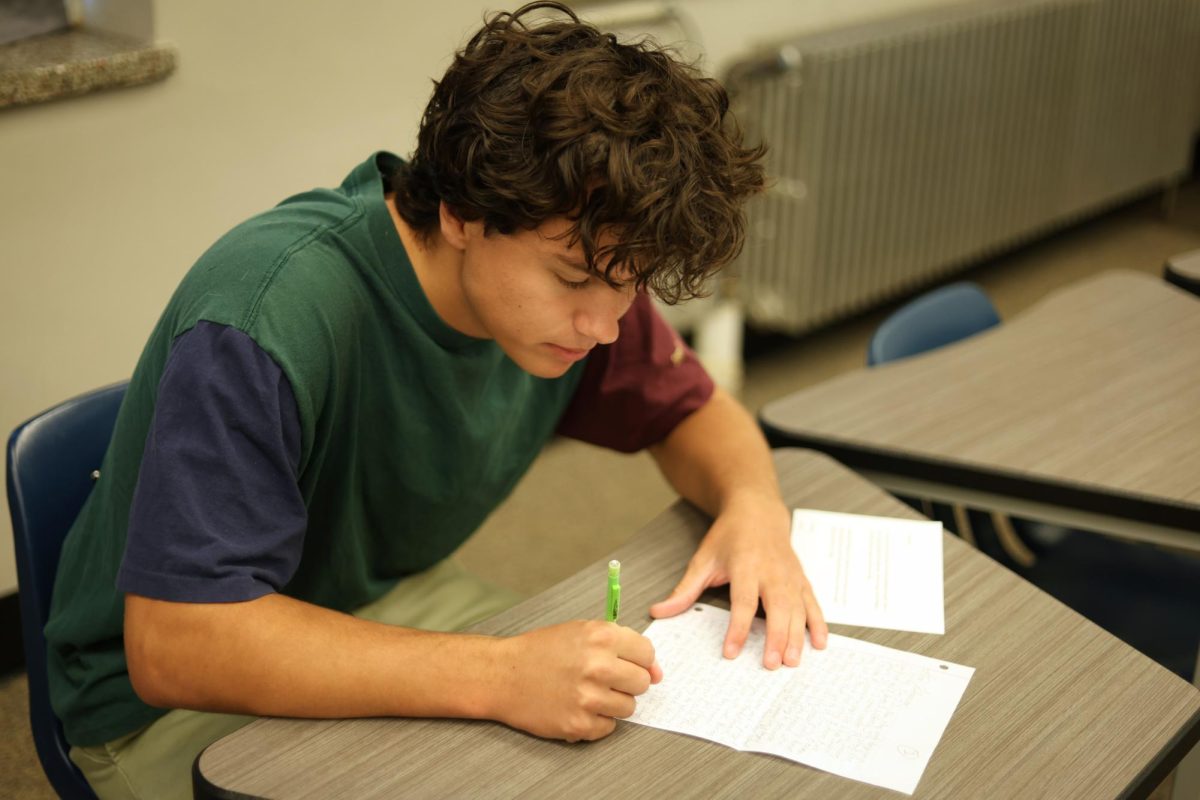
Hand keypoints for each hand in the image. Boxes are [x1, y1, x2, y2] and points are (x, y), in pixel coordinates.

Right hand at [491, 620, 662, 741]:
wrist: (503, 675)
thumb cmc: (540, 651)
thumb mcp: (580, 631)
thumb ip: (620, 645)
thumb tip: (657, 671)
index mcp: (601, 637)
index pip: (647, 654)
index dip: (638, 660)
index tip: (626, 664)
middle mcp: (598, 666)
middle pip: (642, 683)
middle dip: (628, 682)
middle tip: (605, 680)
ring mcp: (589, 698)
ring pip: (628, 707)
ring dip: (612, 703)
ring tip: (588, 693)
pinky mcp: (579, 724)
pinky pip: (608, 727)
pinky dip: (596, 720)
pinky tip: (577, 706)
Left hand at [649, 495, 826, 668]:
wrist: (757, 510)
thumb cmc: (729, 536)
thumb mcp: (703, 559)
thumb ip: (685, 590)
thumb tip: (659, 611)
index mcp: (745, 565)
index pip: (742, 601)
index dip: (737, 628)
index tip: (730, 652)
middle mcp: (771, 571)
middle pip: (777, 607)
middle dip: (776, 637)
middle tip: (772, 665)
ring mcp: (790, 576)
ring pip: (797, 608)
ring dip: (797, 636)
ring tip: (793, 662)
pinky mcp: (801, 579)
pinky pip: (812, 603)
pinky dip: (818, 623)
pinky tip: (819, 643)